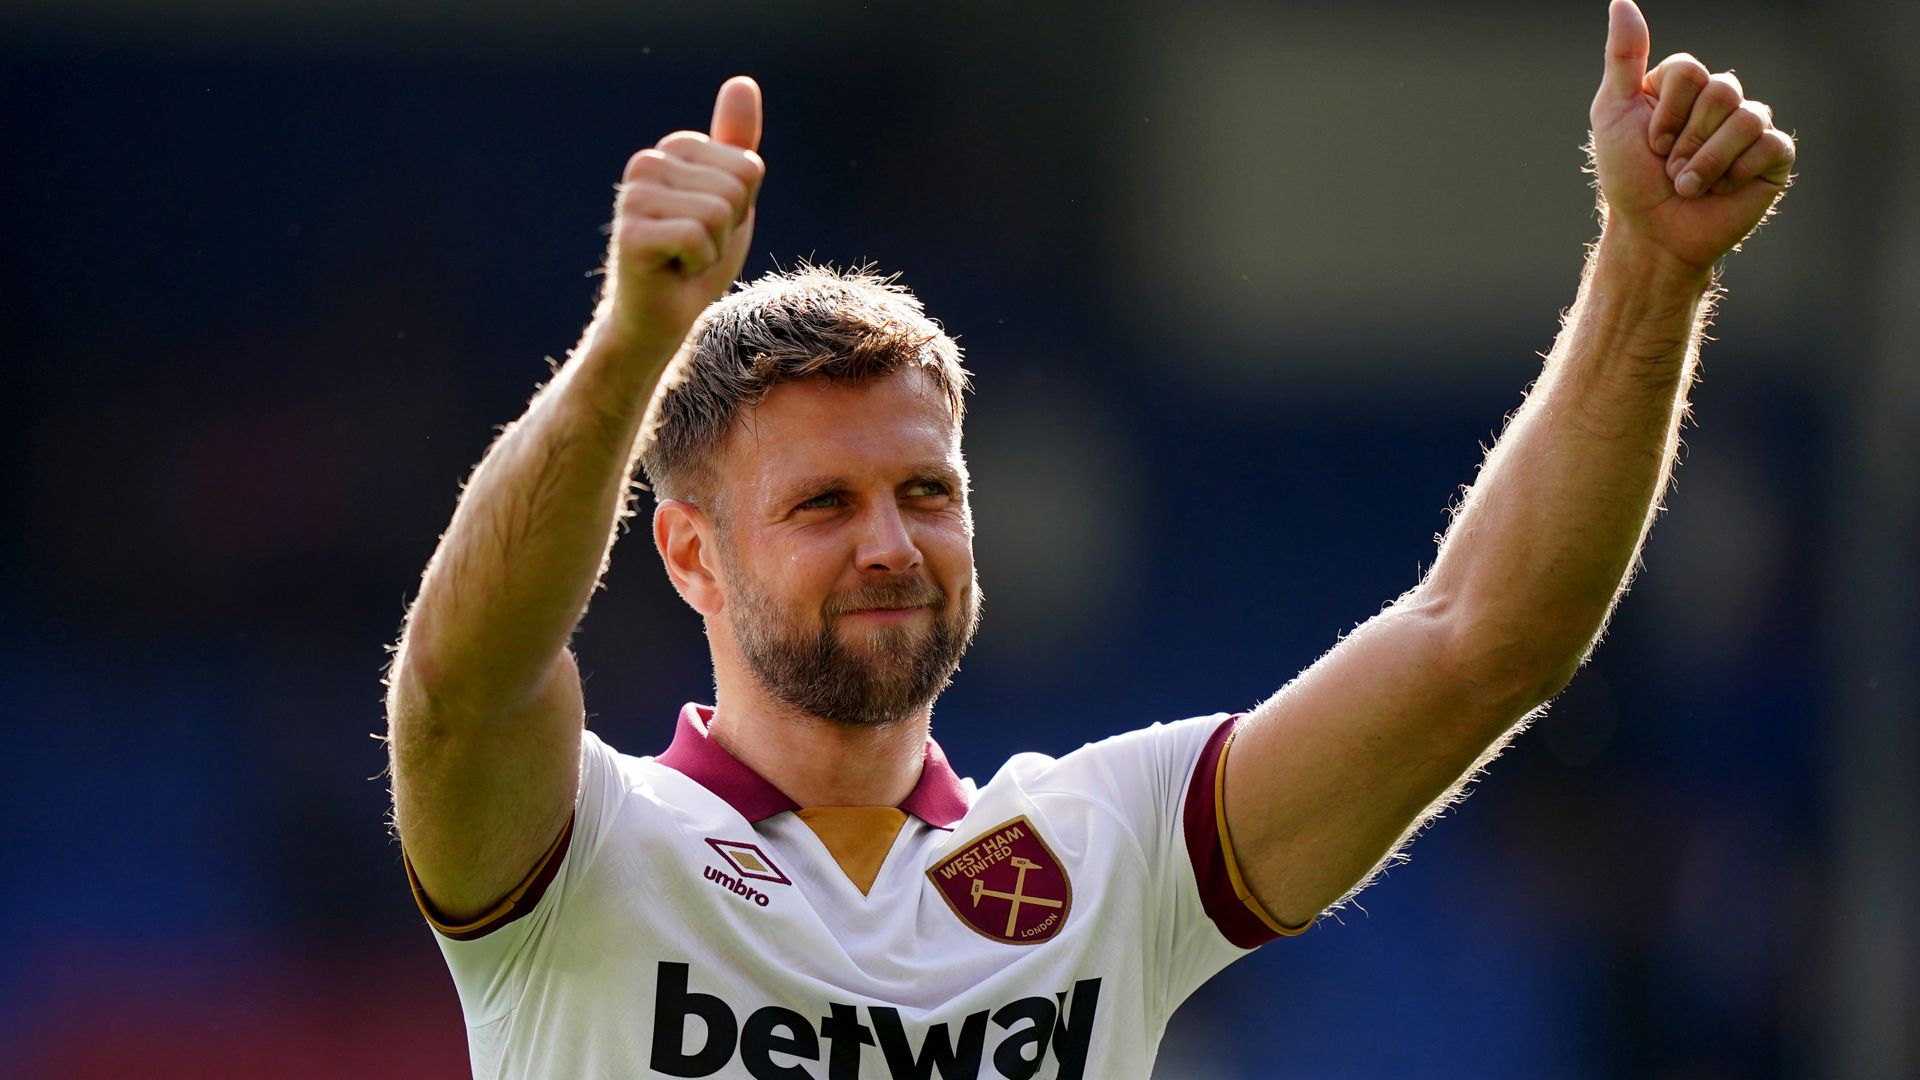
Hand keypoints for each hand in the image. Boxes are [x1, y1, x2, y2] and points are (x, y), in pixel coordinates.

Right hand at [601, 76, 765, 353]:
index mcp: (672, 149)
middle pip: (735, 189)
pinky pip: (697, 238)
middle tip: (696, 247)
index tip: (711, 227)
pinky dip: (697, 264)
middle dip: (728, 230)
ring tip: (684, 258)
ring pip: (718, 213)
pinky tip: (673, 270)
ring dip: (712, 249)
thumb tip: (743, 82)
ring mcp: (633, 198)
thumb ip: (736, 142)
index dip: (742, 208)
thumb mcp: (730, 195)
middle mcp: (646, 163)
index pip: (748, 169)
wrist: (662, 316)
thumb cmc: (696, 257)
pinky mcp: (630, 234)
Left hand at [1588, 0, 1794, 274]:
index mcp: (1685, 87)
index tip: (1649, 143)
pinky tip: (1721, 190)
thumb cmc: (1628, 178)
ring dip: (1706, 161)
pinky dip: (1734, 173)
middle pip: (1721, 90)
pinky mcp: (1773, 158)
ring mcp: (1751, 128)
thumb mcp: (1613, 114)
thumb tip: (1621, 1)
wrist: (1652, 233)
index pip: (1690, 70)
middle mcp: (1722, 101)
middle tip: (1670, 167)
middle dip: (1686, 139)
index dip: (1666, 112)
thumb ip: (1623, 58)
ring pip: (1747, 117)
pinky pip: (1769, 145)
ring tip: (1688, 185)